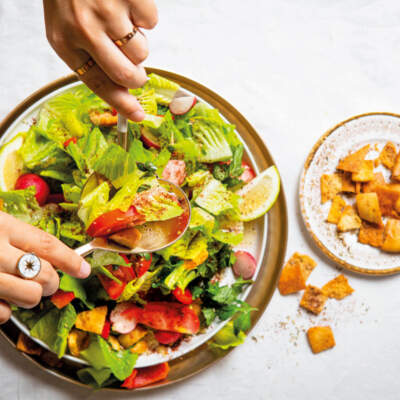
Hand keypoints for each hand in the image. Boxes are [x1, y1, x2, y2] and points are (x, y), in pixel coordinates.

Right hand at [0, 212, 90, 322]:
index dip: (71, 259)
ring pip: (30, 296)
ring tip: (18, 290)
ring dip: (29, 297)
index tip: (84, 269)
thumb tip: (52, 257)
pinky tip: (0, 298)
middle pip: (45, 274)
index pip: (47, 245)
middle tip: (45, 281)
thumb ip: (18, 238)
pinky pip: (5, 314)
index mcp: (2, 227)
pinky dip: (6, 310)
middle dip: (51, 282)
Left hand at [43, 0, 157, 120]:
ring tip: (121, 21)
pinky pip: (153, 21)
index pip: (97, 83)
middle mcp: (83, 28)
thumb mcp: (68, 27)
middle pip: (126, 75)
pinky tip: (126, 2)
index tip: (138, 116)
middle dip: (138, 78)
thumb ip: (93, 59)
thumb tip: (127, 92)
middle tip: (138, 72)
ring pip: (142, 51)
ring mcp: (107, 10)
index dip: (121, 104)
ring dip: (138, 42)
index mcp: (64, 41)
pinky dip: (144, 15)